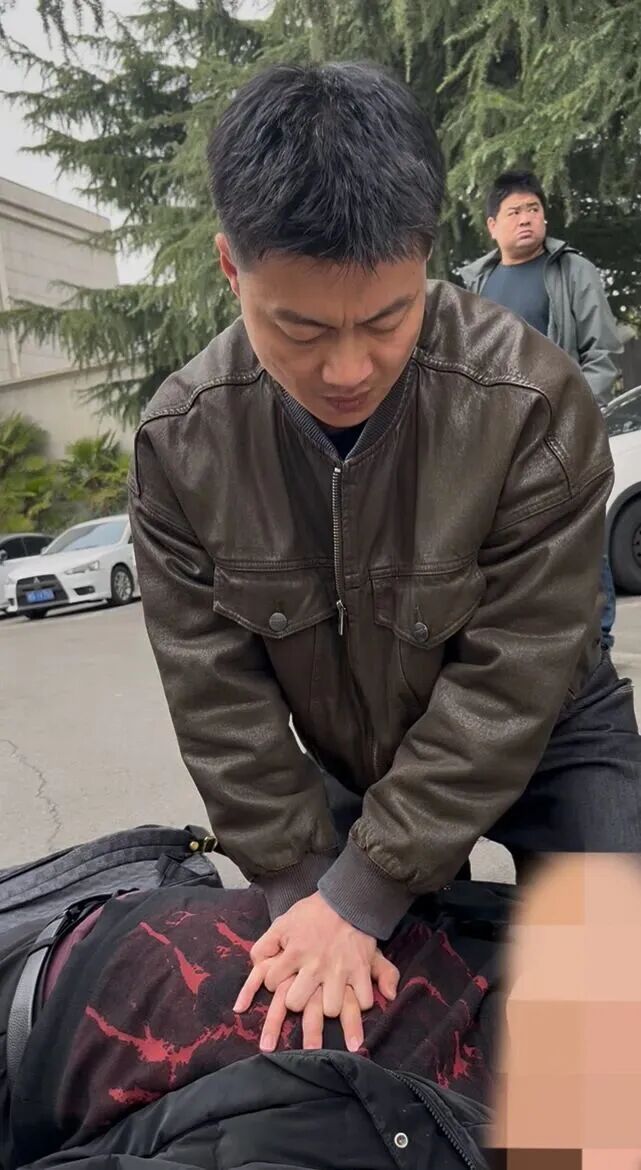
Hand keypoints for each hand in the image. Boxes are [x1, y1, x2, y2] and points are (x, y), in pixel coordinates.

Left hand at [233, 892, 398, 1048]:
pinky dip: (363, 1001)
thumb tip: (256, 966)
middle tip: (303, 993)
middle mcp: (315, 965)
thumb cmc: (312, 913)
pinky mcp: (361, 969)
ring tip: (329, 998)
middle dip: (297, 1001)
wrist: (347, 898)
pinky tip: (356, 995)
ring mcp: (339, 969)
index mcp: (294, 953)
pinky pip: (364, 1000)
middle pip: (296, 1003)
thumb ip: (265, 945)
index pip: (271, 982)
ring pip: (331, 1009)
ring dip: (330, 1005)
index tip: (280, 977)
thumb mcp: (283, 923)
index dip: (272, 981)